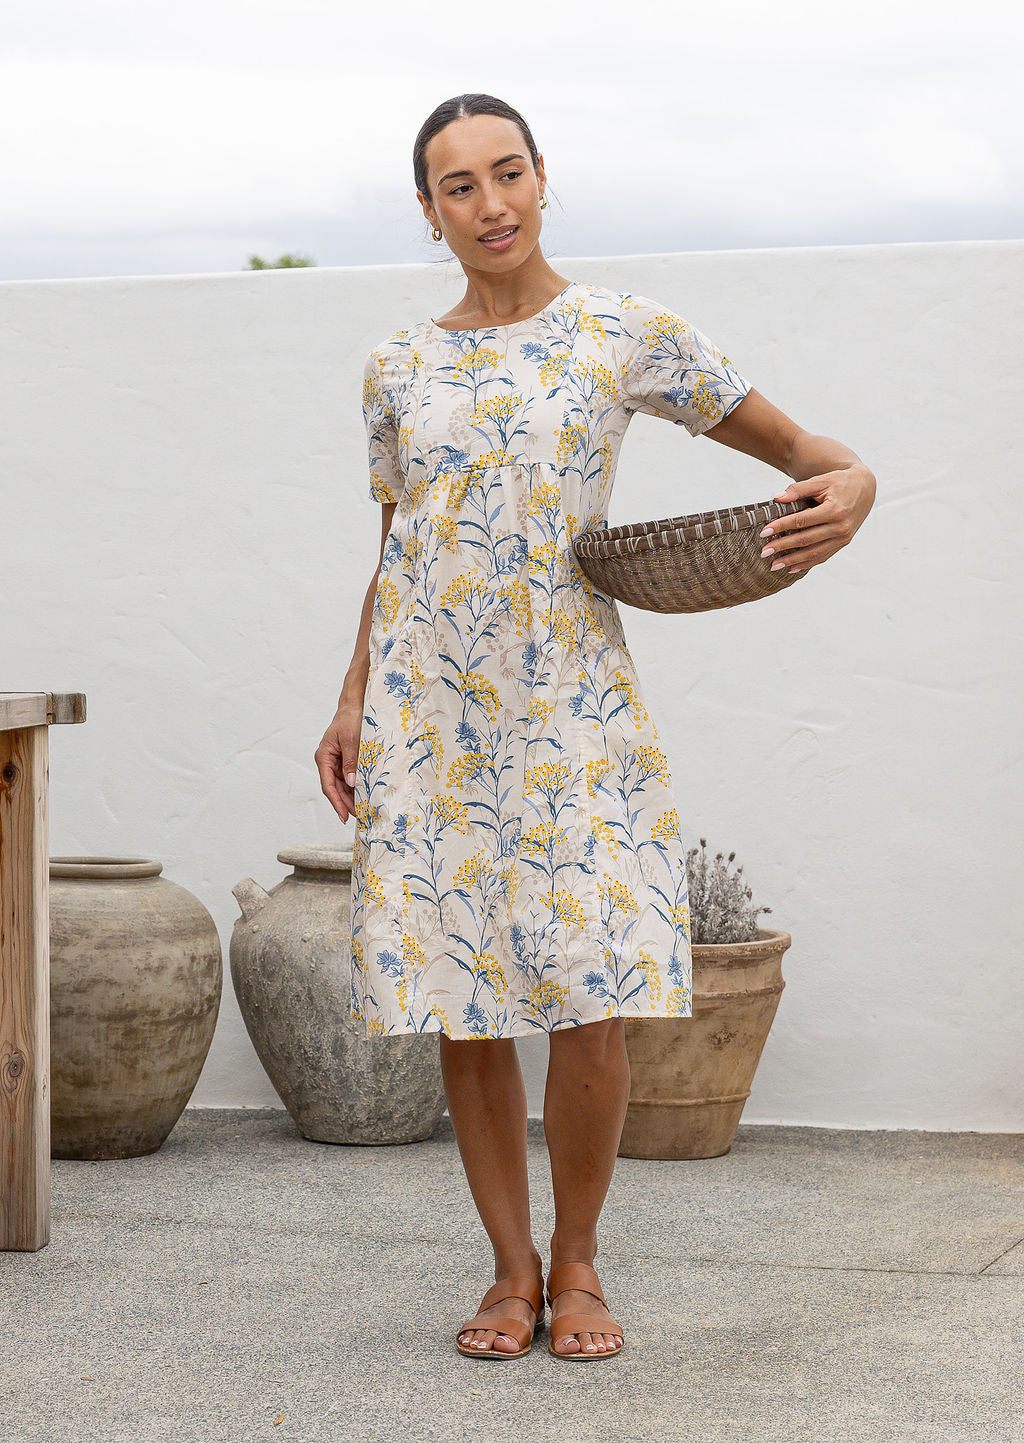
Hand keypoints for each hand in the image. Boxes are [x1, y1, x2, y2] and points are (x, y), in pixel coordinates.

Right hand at [315, 702, 361, 822]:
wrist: (355, 706)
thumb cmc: (350, 719)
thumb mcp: (351, 740)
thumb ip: (350, 761)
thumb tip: (351, 783)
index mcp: (324, 757)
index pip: (329, 786)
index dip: (336, 802)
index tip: (344, 816)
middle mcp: (328, 761)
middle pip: (335, 788)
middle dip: (346, 803)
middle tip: (359, 816)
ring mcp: (336, 762)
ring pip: (343, 785)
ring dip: (351, 797)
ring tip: (363, 809)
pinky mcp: (345, 760)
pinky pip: (349, 778)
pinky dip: (356, 787)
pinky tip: (364, 795)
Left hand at [760, 463, 875, 572]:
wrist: (865, 487)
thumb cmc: (840, 482)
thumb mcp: (820, 481)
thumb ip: (798, 489)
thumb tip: (776, 498)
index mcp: (834, 509)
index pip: (801, 521)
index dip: (781, 526)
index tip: (764, 532)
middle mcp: (840, 526)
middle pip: (805, 540)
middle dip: (783, 547)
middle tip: (764, 552)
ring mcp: (843, 537)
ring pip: (814, 552)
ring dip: (793, 561)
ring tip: (774, 565)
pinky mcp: (844, 542)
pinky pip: (823, 556)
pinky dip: (807, 564)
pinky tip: (792, 568)